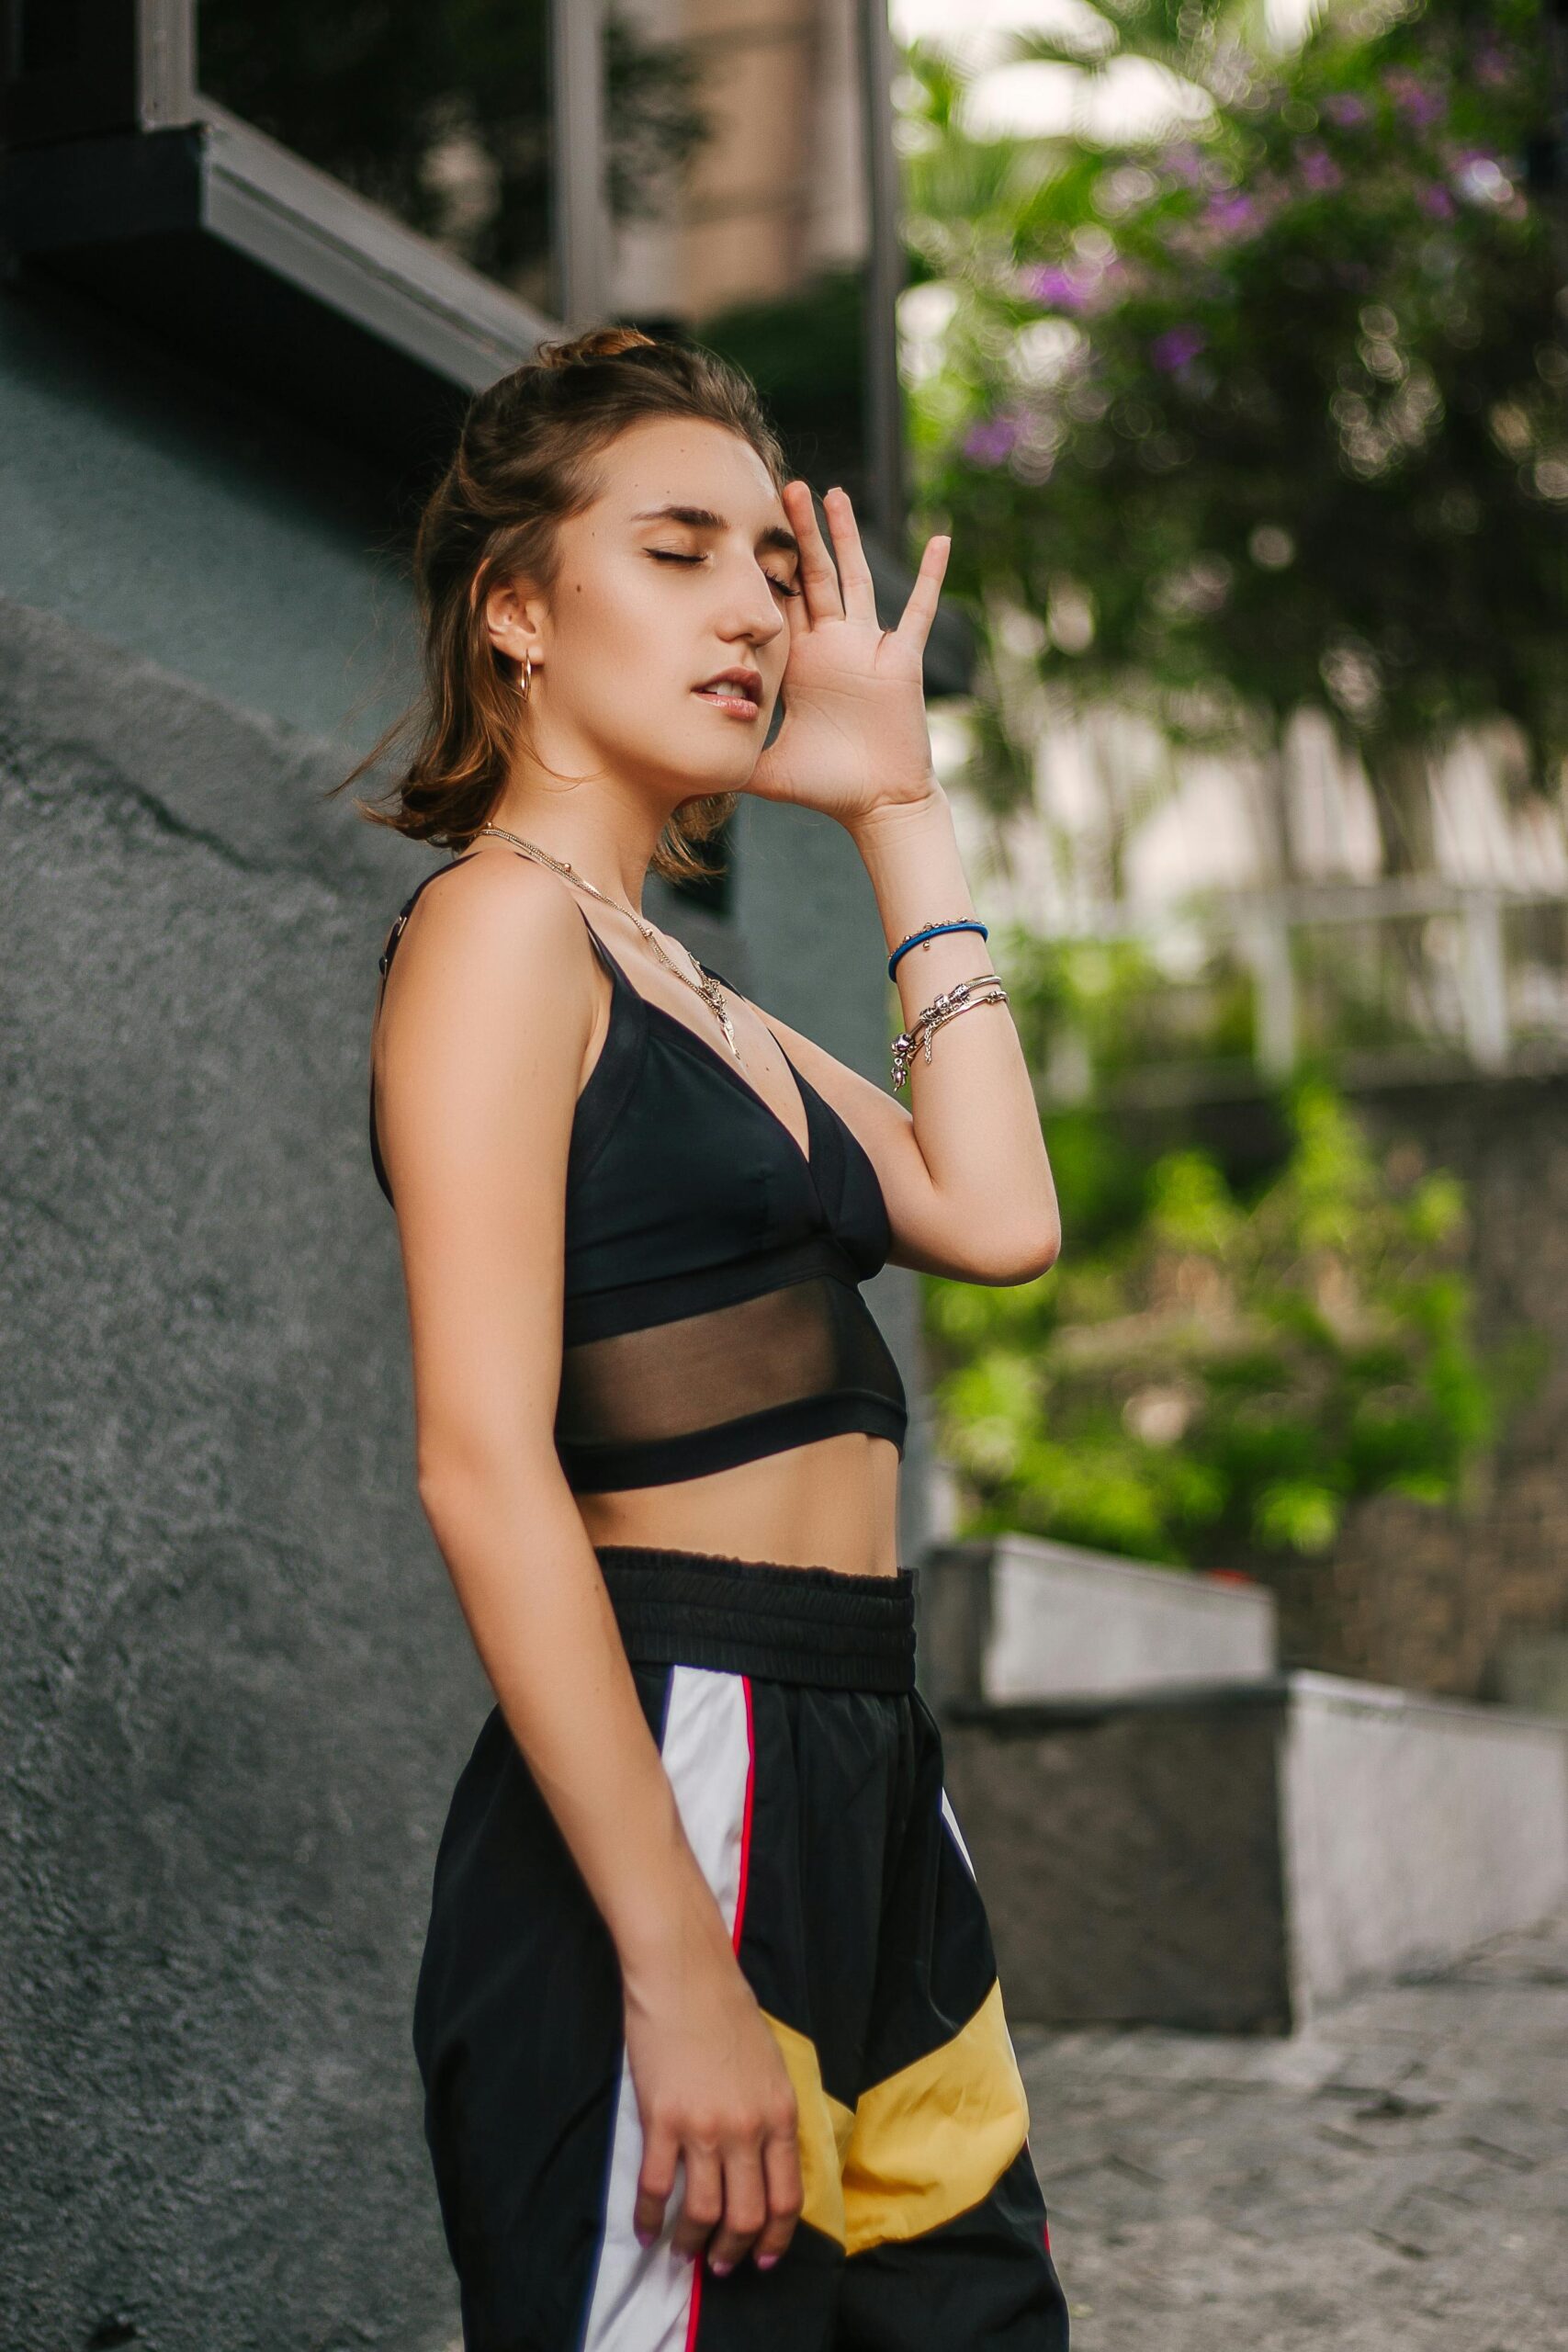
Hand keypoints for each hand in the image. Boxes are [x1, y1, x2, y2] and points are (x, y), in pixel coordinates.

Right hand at [622, 1925, 803, 2274]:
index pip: (787, 2198)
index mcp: (780, 2114)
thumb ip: (772, 2114)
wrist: (686, 1975)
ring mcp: (704, 2128)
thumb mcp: (771, 2065)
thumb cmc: (728, 2011)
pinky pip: (655, 2187)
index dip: (777, 2238)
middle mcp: (747, 2130)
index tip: (763, 2258)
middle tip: (721, 2265)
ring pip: (703, 2213)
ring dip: (693, 2244)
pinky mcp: (663, 2120)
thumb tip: (765, 2162)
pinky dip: (649, 2217)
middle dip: (734, 2251)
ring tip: (684, 2253)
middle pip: (747, 2216)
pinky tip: (647, 2229)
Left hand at [746, 482, 950, 831]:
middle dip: (800, 534)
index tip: (747, 529)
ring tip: (834, 494)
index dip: (764, 568)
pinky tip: (941, 538)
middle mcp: (832, 646)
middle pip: (813, 576)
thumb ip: (728, 758)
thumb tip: (680, 767)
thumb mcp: (764, 768)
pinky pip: (917, 610)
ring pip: (854, 579)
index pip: (778, 602)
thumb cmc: (825, 787)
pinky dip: (931, 576)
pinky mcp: (899, 659)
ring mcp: (867, 648)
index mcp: (800, 661)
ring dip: (846, 537)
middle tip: (786, 488)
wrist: (875, 804)